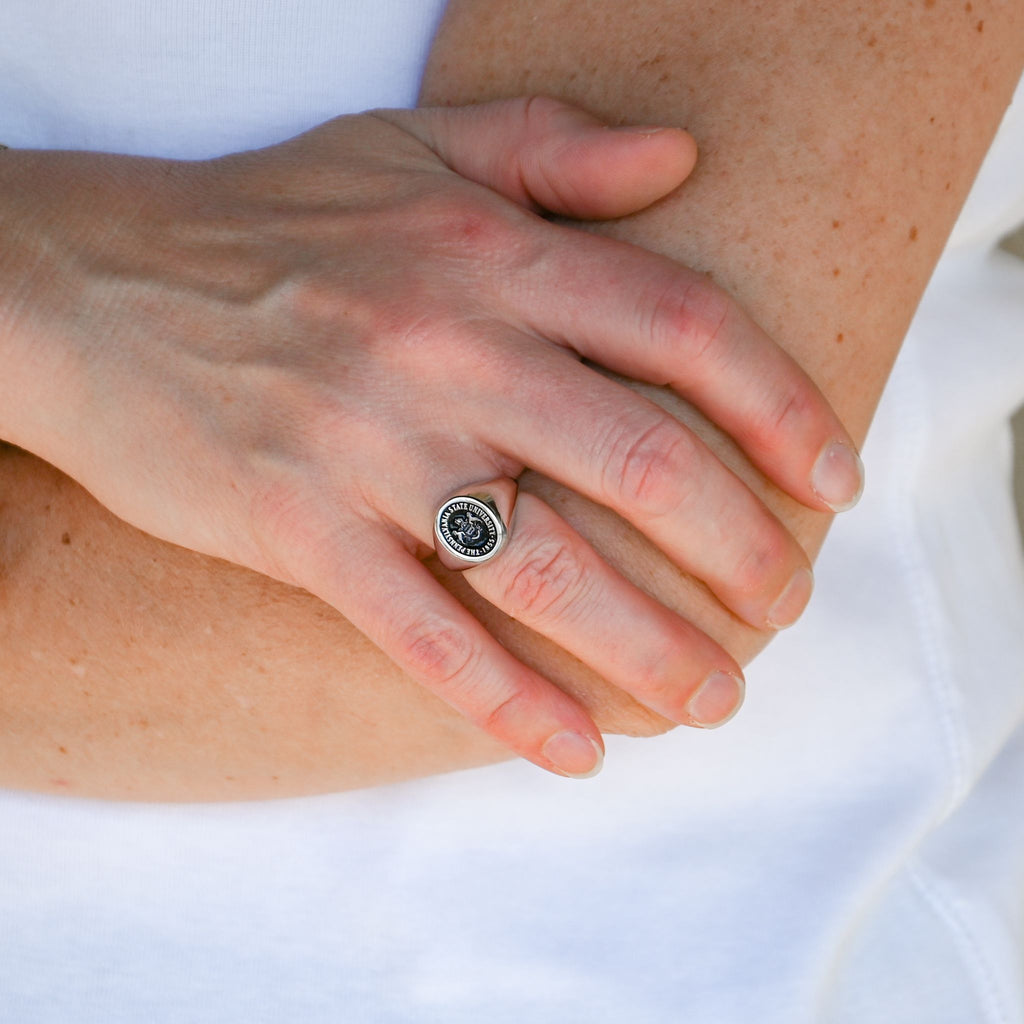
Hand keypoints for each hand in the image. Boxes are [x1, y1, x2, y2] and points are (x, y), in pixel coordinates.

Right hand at [0, 97, 861, 776]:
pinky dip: (505, 701)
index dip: (782, 407)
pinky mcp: (297, 529)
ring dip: (651, 647)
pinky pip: (421, 634)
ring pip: (547, 565)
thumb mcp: (414, 148)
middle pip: (644, 461)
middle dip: (742, 548)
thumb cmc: (268, 222)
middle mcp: (446, 347)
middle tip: (788, 604)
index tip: (833, 481)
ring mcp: (369, 445)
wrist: (96, 285)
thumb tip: (684, 158)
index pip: (682, 325)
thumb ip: (554, 145)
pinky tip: (576, 748)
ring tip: (716, 699)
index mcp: (488, 254)